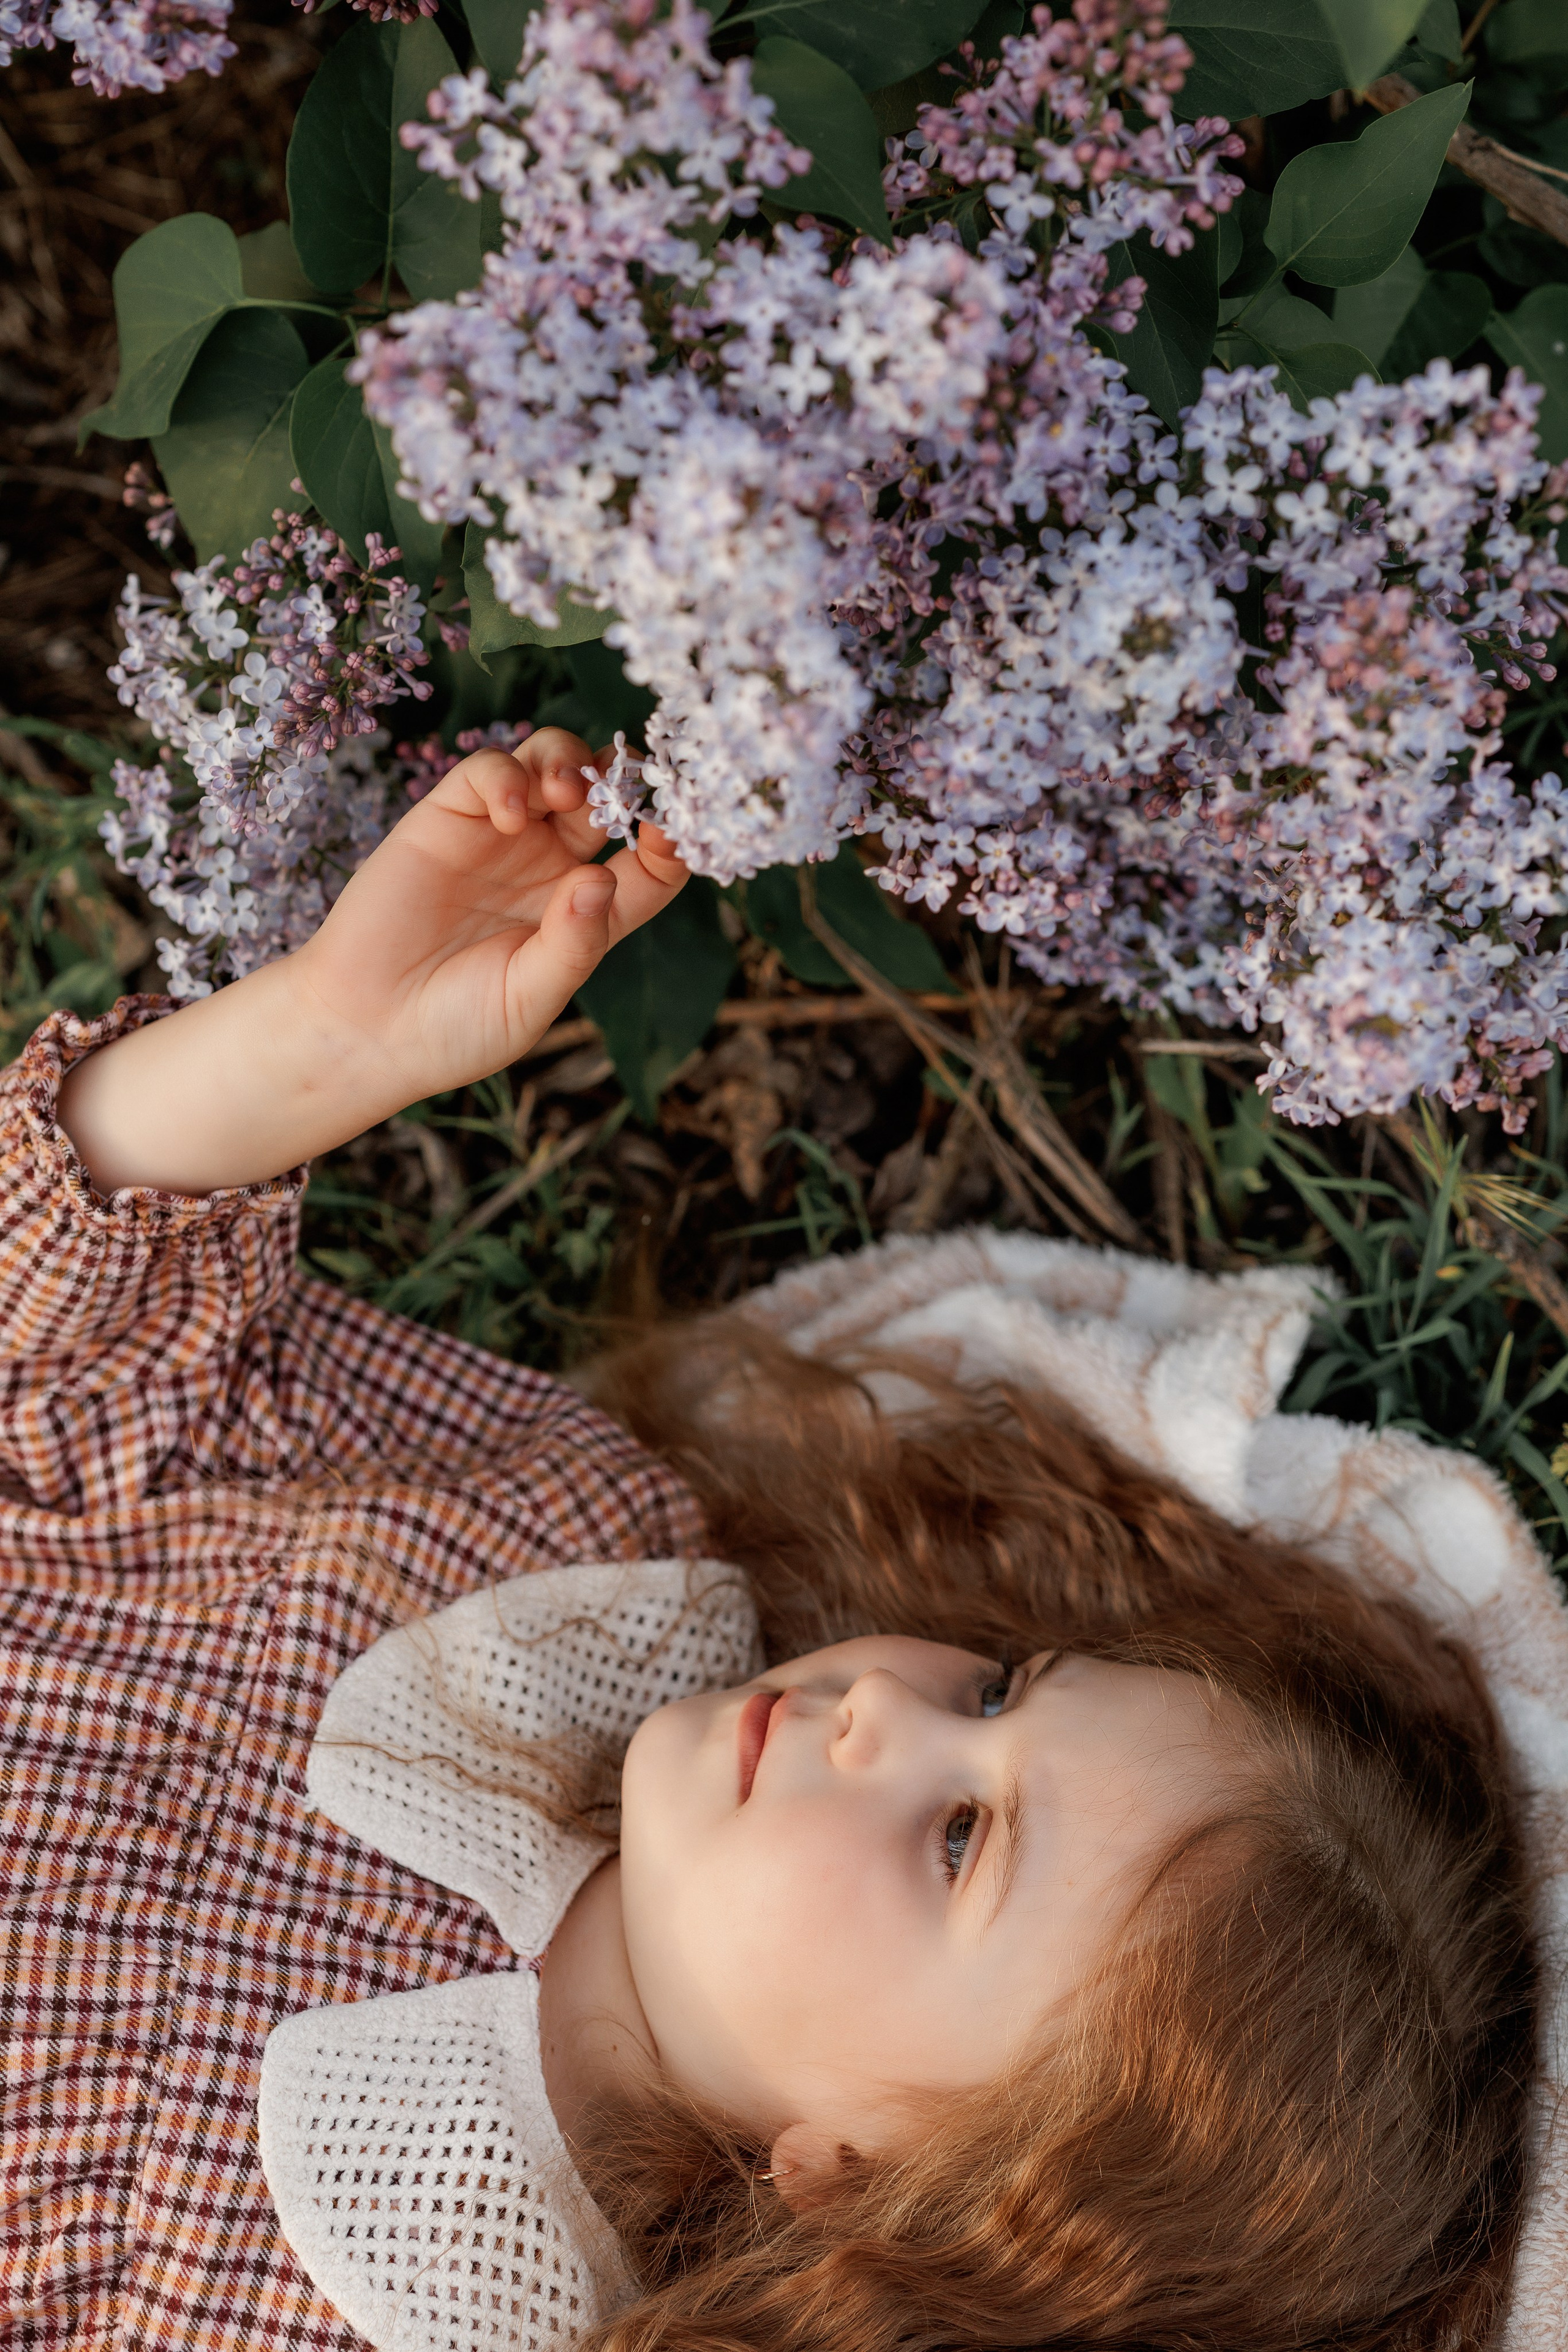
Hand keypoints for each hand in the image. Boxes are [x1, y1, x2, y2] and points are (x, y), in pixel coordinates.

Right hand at [296, 728, 686, 1102]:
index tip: (670, 832)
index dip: (670, 841)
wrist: (365, 1028)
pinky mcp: (447, 818)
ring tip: (563, 793)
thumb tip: (600, 879)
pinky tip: (508, 812)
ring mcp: (500, 838)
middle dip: (621, 782)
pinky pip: (487, 772)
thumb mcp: (529, 999)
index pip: (650, 866)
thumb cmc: (455, 1027)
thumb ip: (571, 944)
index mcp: (587, 915)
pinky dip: (506, 776)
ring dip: (569, 763)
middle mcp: (551, 867)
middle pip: (606, 799)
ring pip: (552, 766)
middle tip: (620, 791)